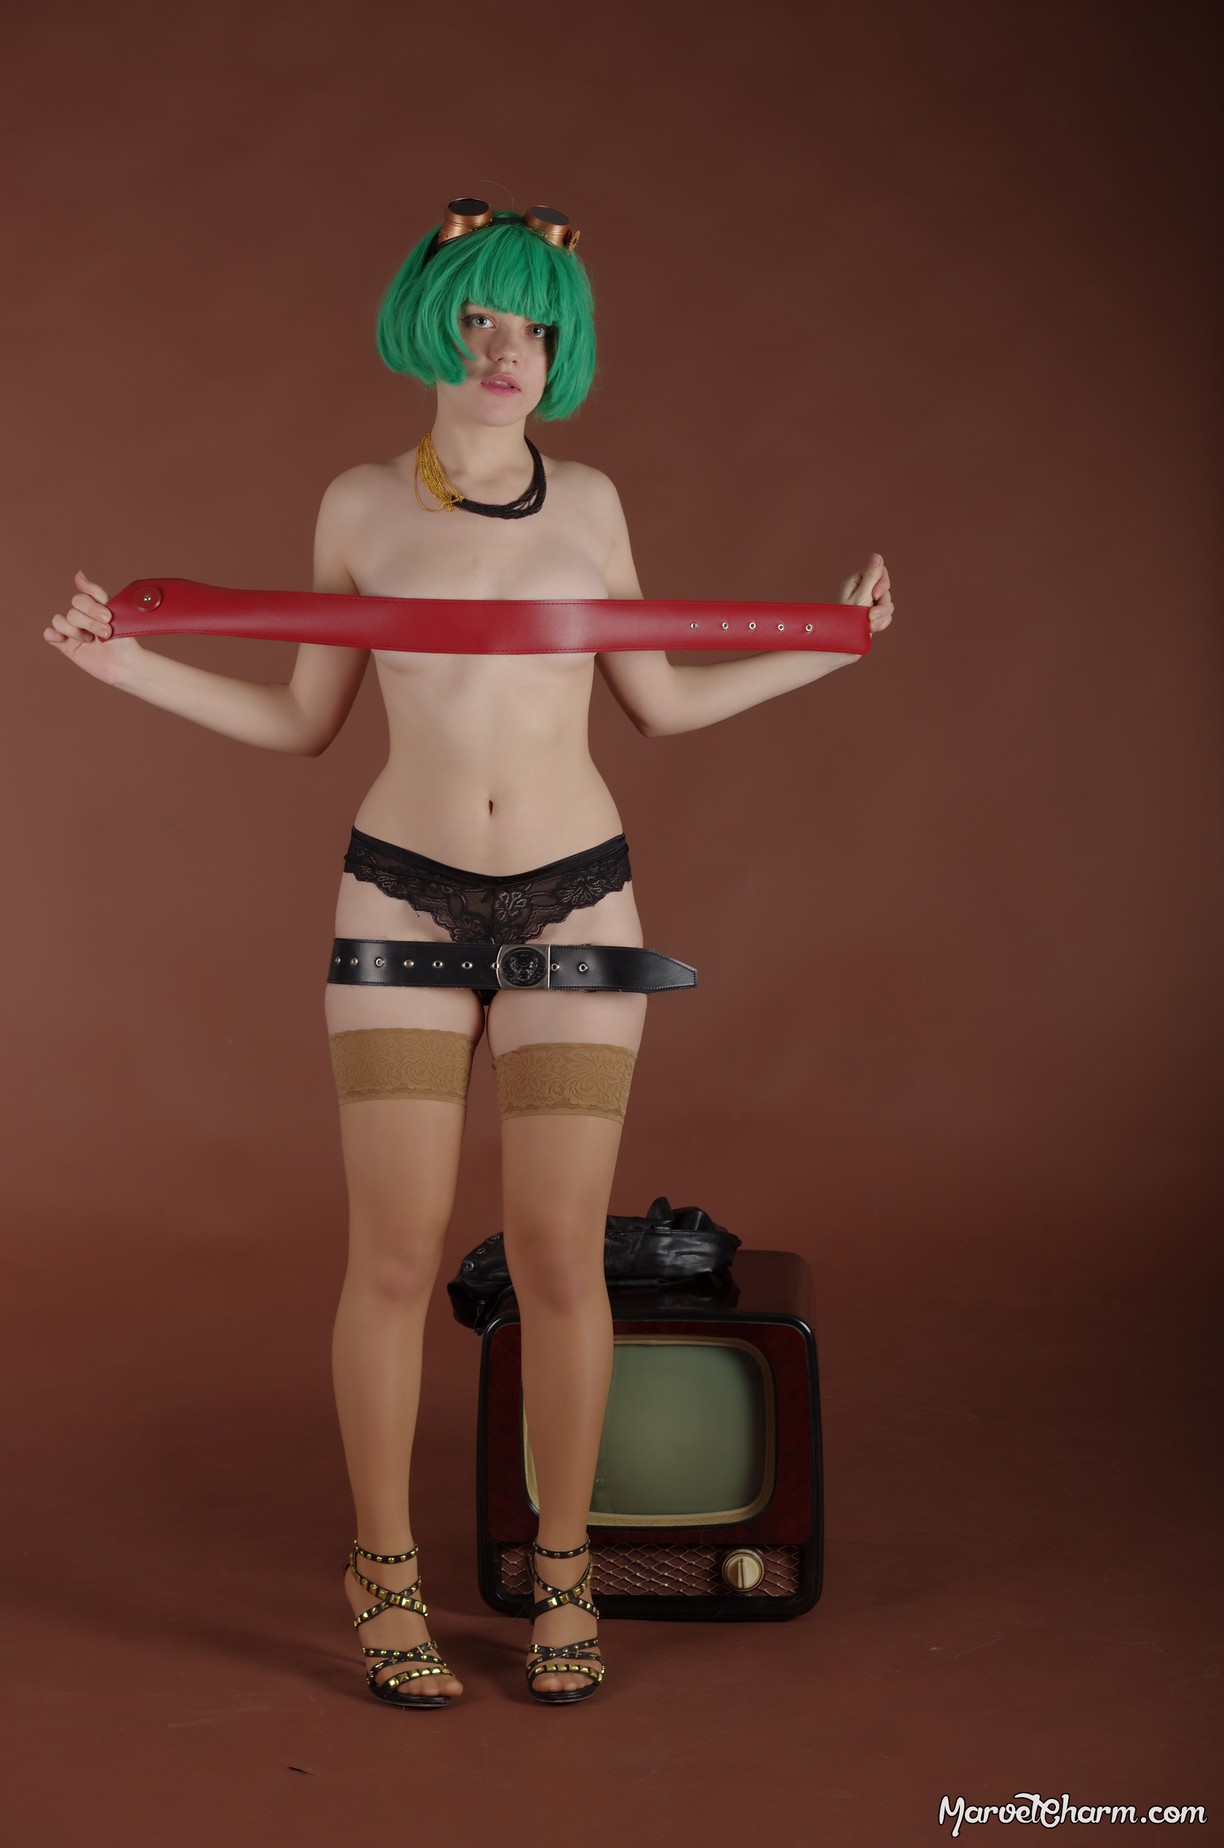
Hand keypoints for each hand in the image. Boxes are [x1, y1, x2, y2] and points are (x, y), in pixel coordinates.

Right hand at [43, 569, 141, 684]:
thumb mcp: (113, 612)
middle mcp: (80, 617)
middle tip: (105, 634)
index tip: (108, 618)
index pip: (80, 599)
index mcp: (91, 607)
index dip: (92, 608)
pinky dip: (53, 634)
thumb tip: (78, 573)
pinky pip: (49, 633)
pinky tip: (64, 639)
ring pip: (59, 621)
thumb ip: (95, 593)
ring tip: (90, 641)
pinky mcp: (65, 645)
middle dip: (89, 623)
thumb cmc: (122, 639)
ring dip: (75, 631)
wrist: (125, 664)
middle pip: (72, 611)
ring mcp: (71, 630)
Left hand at [839, 553, 893, 635]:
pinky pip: (887, 615)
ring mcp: (868, 604)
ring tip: (870, 625)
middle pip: (886, 589)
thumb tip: (877, 556)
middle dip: (882, 604)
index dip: (882, 584)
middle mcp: (862, 591)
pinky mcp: (873, 616)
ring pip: (888, 603)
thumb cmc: (847, 621)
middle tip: (871, 615)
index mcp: (856, 582)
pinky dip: (881, 623)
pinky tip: (872, 629)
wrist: (844, 645)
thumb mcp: (861, 597)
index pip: (879, 572)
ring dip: (882, 616)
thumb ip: (871, 577)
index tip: (874, 595)